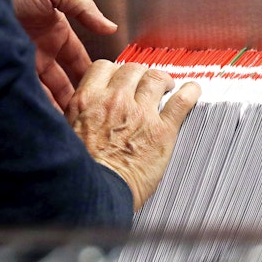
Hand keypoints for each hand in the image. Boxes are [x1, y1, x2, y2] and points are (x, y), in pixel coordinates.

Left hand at [5, 0, 117, 111]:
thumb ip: (84, 7)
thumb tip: (110, 27)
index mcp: (55, 34)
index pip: (78, 60)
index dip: (91, 73)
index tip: (105, 87)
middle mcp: (40, 52)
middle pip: (64, 81)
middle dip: (77, 96)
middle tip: (91, 111)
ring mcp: (24, 65)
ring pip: (47, 92)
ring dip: (60, 105)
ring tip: (74, 120)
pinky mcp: (9, 75)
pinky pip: (28, 95)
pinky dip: (40, 106)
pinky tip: (53, 116)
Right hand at [66, 61, 200, 210]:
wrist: (95, 194)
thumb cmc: (80, 172)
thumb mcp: (68, 134)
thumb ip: (81, 115)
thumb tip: (89, 110)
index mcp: (87, 101)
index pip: (104, 67)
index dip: (116, 71)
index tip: (123, 79)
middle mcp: (114, 101)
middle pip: (132, 70)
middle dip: (141, 75)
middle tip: (147, 84)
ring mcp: (140, 113)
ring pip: (156, 78)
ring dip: (163, 80)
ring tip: (168, 87)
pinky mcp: (162, 130)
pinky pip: (182, 101)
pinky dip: (191, 92)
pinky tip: (193, 91)